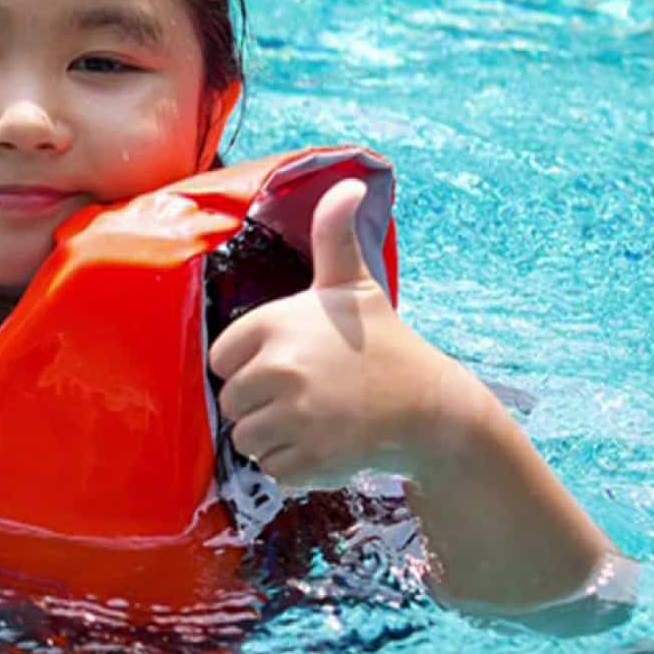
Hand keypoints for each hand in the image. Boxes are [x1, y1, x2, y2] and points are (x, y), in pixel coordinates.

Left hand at [209, 179, 470, 489]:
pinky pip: (272, 470)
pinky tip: (328, 445)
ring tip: (317, 420)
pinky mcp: (310, 460)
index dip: (250, 365)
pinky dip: (295, 466)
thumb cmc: (383, 343)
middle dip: (262, 404)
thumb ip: (335, 236)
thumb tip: (348, 183)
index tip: (288, 363)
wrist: (431, 408)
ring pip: (247, 440)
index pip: (221, 360)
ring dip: (275, 437)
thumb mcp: (354, 284)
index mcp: (275, 325)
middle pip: (231, 403)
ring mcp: (295, 417)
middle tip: (308, 395)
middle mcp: (279, 369)